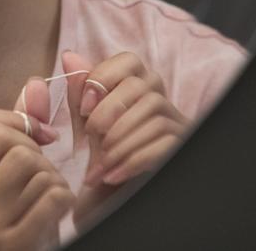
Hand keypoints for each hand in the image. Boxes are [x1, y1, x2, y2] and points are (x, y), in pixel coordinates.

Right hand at [0, 95, 73, 250]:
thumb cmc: (6, 220)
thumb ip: (15, 130)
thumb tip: (38, 83)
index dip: (17, 119)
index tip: (39, 135)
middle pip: (3, 138)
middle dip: (33, 148)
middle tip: (39, 170)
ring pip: (30, 164)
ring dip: (51, 175)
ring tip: (47, 192)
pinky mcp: (7, 245)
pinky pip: (52, 196)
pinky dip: (64, 197)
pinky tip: (58, 209)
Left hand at [62, 50, 188, 228]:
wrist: (113, 200)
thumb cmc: (100, 155)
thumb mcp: (84, 123)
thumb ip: (78, 91)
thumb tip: (69, 55)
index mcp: (138, 85)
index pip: (129, 60)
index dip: (103, 78)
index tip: (83, 108)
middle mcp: (163, 99)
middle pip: (139, 87)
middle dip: (108, 113)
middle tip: (91, 138)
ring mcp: (178, 124)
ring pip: (153, 116)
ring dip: (119, 141)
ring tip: (100, 163)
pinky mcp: (185, 148)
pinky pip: (164, 144)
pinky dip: (132, 160)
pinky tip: (111, 175)